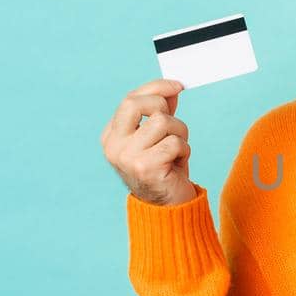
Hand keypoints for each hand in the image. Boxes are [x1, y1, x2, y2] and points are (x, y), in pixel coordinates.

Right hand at [100, 78, 198, 205]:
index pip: (130, 99)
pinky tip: (177, 164)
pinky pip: (174, 143)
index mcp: (112, 136)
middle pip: (136, 103)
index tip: (177, 85)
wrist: (168, 209)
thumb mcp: (160, 137)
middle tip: (173, 124)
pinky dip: (183, 150)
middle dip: (163, 106)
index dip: (156, 88)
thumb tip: (172, 88)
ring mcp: (127, 157)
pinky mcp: (145, 168)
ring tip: (178, 151)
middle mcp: (114, 146)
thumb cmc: (165, 170)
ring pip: (162, 122)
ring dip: (180, 133)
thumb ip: (161, 112)